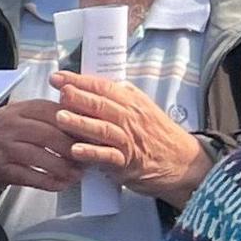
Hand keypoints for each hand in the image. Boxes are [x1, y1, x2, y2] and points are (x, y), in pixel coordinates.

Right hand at [0, 100, 80, 191]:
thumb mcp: (19, 117)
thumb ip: (44, 117)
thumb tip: (80, 122)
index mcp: (18, 109)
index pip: (52, 112)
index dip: (75, 123)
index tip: (91, 134)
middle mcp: (9, 126)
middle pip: (49, 135)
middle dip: (73, 148)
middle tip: (89, 157)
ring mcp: (3, 147)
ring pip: (40, 157)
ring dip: (63, 168)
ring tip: (77, 174)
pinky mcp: (0, 169)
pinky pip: (29, 177)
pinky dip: (48, 182)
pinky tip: (60, 184)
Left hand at [53, 72, 208, 200]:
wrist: (182, 162)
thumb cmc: (157, 135)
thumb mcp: (141, 108)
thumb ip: (119, 97)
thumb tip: (91, 84)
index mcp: (131, 101)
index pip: (103, 87)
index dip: (79, 81)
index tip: (58, 77)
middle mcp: (130, 118)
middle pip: (102, 104)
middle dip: (78, 97)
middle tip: (60, 91)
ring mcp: (129, 140)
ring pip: (103, 129)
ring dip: (81, 123)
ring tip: (60, 117)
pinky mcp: (127, 163)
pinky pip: (108, 157)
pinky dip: (92, 153)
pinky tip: (75, 151)